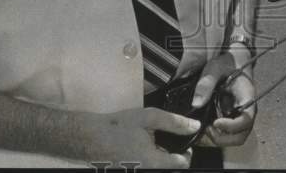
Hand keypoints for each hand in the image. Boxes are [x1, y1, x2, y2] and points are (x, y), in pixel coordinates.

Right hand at [77, 106, 198, 167]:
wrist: (90, 137)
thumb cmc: (118, 127)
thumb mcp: (149, 118)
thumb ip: (175, 123)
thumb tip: (195, 126)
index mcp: (154, 161)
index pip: (182, 164)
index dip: (187, 152)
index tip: (185, 144)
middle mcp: (146, 172)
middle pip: (170, 169)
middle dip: (173, 158)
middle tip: (169, 143)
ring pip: (158, 169)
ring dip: (161, 161)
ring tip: (154, 145)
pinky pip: (146, 168)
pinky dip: (149, 162)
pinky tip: (142, 151)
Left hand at [190, 48, 255, 147]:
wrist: (234, 60)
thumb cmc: (227, 62)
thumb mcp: (216, 67)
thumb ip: (207, 82)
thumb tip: (196, 103)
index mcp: (247, 97)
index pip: (246, 119)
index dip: (232, 126)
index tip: (215, 123)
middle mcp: (246, 110)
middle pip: (241, 135)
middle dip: (223, 138)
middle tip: (206, 130)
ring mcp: (239, 116)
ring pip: (234, 138)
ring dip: (218, 140)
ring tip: (202, 131)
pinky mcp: (231, 118)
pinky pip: (227, 134)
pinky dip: (214, 137)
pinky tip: (201, 131)